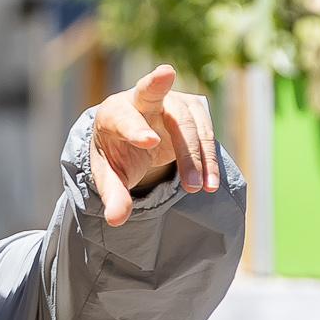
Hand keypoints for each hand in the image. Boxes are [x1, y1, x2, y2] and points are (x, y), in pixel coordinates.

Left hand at [89, 66, 221, 223]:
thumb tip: (115, 220)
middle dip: (176, 130)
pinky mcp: (192, 109)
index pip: (123, 117)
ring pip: (187, 123)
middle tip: (183, 171)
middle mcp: (141, 99)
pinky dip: (208, 158)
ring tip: (195, 189)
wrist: (136, 135)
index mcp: (113, 112)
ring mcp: (170, 101)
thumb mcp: (109, 174)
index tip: (149, 142)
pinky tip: (209, 183)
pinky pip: (205, 131)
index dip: (135, 129)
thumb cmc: (118, 153)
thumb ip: (112, 194)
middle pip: (159, 105)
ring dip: (195, 157)